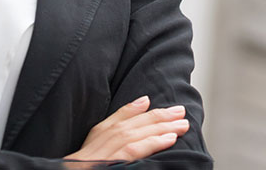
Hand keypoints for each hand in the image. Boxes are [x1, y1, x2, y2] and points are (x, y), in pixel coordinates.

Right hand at [64, 96, 189, 163]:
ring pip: (136, 135)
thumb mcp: (93, 148)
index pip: (116, 120)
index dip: (135, 110)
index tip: (150, 102)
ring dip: (161, 128)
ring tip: (182, 124)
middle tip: (180, 111)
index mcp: (94, 139)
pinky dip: (153, 142)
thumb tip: (140, 104)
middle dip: (158, 117)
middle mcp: (99, 143)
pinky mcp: (111, 163)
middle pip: (131, 125)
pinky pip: (134, 151)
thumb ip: (113, 127)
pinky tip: (169, 139)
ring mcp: (105, 154)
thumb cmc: (83, 167)